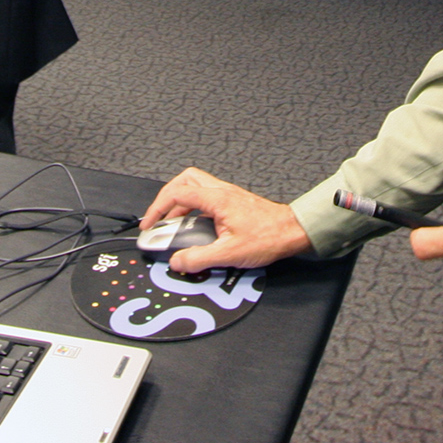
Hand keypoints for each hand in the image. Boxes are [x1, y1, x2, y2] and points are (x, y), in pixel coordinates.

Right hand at [139, 167, 313, 274]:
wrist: (292, 231)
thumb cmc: (269, 237)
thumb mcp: (229, 254)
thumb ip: (199, 258)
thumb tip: (177, 261)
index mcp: (217, 199)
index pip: (177, 194)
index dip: (158, 209)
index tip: (150, 225)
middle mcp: (221, 192)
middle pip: (184, 180)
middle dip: (166, 198)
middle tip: (158, 218)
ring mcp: (227, 195)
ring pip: (194, 185)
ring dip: (179, 202)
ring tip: (172, 224)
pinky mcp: (232, 202)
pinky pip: (205, 196)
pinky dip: (193, 207)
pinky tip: (194, 226)